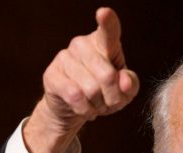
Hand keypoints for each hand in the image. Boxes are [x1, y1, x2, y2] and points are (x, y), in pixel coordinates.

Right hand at [23, 7, 139, 152]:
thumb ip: (130, 84)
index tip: (104, 13)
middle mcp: (82, 44)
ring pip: (91, 89)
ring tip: (96, 105)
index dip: (107, 22)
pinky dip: (84, 109)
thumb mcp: (123, 92)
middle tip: (109, 102)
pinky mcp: (52, 74)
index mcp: (104, 43)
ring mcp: (65, 57)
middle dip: (112, 98)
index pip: (108, 30)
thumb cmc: (103, 94)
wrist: (72, 108)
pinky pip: (74, 96)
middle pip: (107, 76)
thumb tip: (124, 81)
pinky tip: (84, 109)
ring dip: (98, 105)